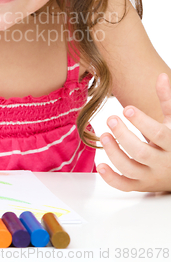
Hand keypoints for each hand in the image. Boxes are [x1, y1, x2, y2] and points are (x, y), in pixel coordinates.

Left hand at [97, 72, 170, 191]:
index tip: (127, 109)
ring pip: (131, 170)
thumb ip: (167, 100)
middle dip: (124, 136)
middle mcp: (162, 163)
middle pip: (142, 153)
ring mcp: (151, 176)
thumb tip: (161, 76)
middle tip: (110, 119)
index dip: (142, 122)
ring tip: (103, 135)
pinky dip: (111, 179)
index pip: (158, 135)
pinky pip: (125, 186)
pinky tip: (99, 165)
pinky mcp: (141, 185)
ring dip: (114, 154)